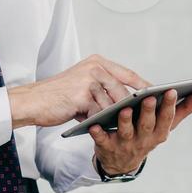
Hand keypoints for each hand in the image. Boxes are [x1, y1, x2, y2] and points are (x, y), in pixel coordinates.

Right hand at [7, 53, 152, 129]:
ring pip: (113, 103)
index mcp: (97, 62)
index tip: (158, 96)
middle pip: (124, 89)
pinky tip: (109, 130)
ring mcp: (88, 80)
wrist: (33, 101)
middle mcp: (94, 67)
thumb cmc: (59, 96)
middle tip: (147, 116)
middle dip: (135, 105)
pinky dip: (105, 122)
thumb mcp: (84, 85)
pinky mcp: (82, 95)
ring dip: (119, 117)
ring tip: (128, 127)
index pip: (128, 74)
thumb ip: (104, 89)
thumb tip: (129, 102)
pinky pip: (100, 112)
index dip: (143, 86)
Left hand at [90, 87, 191, 174]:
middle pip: (147, 125)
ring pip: (125, 132)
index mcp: (159, 133)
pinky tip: (94, 124)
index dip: (169, 106)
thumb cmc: (147, 135)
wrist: (122, 162)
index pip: (167, 119)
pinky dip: (98, 134)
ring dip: (125, 121)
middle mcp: (143, 140)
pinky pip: (102, 140)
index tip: (171, 90)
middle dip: (149, 111)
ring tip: (124, 108)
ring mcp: (125, 145)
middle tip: (148, 97)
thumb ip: (185, 109)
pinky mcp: (107, 147)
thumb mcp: (166, 126)